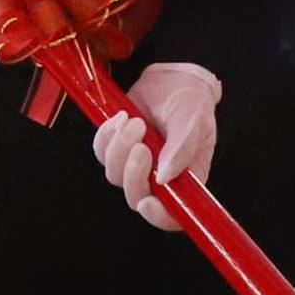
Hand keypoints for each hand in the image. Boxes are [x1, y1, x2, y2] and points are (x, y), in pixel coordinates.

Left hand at [92, 62, 220, 231]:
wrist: (172, 77)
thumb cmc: (191, 101)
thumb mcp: (193, 121)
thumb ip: (182, 149)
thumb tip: (165, 178)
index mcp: (186, 180)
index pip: (173, 215)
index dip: (159, 217)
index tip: (147, 202)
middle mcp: (161, 179)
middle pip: (137, 197)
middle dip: (132, 173)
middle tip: (139, 142)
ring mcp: (137, 165)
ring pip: (115, 175)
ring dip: (119, 148)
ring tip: (133, 121)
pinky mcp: (117, 149)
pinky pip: (101, 153)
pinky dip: (106, 136)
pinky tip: (120, 117)